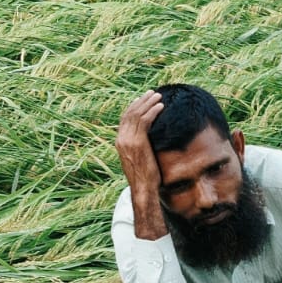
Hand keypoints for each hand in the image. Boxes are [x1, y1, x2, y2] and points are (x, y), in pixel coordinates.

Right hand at [116, 90, 166, 239]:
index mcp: (120, 142)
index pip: (125, 119)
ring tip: (158, 96)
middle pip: (130, 113)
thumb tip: (149, 142)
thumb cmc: (145, 178)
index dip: (134, 107)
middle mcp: (121, 139)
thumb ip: (140, 148)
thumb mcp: (139, 159)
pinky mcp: (138, 142)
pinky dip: (153, 111)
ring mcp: (128, 140)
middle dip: (141, 101)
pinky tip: (161, 106)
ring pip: (137, 114)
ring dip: (148, 103)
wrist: (143, 188)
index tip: (144, 100)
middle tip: (152, 93)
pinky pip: (145, 121)